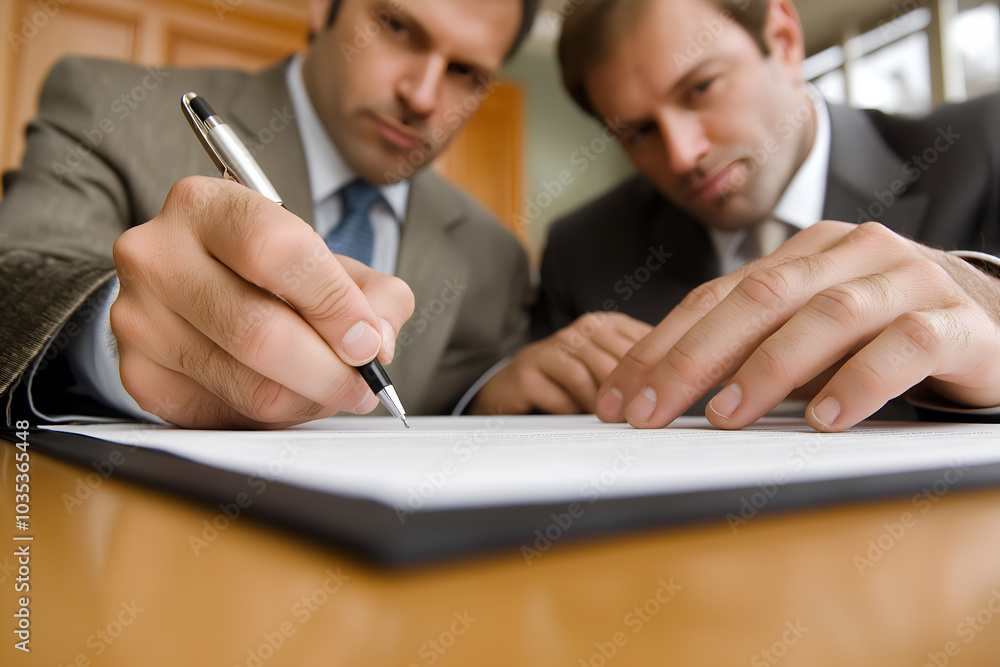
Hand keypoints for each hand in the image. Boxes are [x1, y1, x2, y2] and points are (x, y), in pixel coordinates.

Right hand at [111, 176, 413, 427]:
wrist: (187, 287)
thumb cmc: (265, 271)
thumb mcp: (326, 260)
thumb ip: (372, 293)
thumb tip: (376, 343)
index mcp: (205, 205)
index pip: (277, 251)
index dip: (334, 304)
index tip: (367, 341)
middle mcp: (157, 256)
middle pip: (260, 333)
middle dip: (330, 371)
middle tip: (363, 384)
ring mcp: (139, 319)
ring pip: (249, 387)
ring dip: (309, 400)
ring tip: (332, 389)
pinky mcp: (139, 376)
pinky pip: (227, 416)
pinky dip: (275, 417)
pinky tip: (287, 394)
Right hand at [471, 312, 651, 414]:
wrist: (518, 383)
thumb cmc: (573, 379)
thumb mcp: (612, 367)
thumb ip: (645, 370)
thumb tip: (688, 387)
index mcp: (609, 325)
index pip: (643, 345)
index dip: (657, 375)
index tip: (665, 401)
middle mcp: (582, 329)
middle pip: (619, 362)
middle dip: (630, 395)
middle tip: (637, 419)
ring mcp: (554, 347)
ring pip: (590, 377)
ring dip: (601, 405)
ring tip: (606, 420)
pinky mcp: (528, 369)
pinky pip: (561, 392)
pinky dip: (573, 409)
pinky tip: (575, 415)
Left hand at [595, 221, 999, 431]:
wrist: (992, 322)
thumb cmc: (884, 331)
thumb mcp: (809, 331)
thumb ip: (751, 344)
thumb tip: (663, 388)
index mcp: (805, 253)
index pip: (717, 296)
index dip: (661, 344)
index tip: (619, 394)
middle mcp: (852, 253)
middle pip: (759, 300)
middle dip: (693, 358)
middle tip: (649, 411)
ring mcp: (907, 280)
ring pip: (827, 316)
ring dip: (769, 369)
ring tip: (726, 416)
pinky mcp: (957, 321)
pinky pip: (906, 345)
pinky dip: (860, 381)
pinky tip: (825, 418)